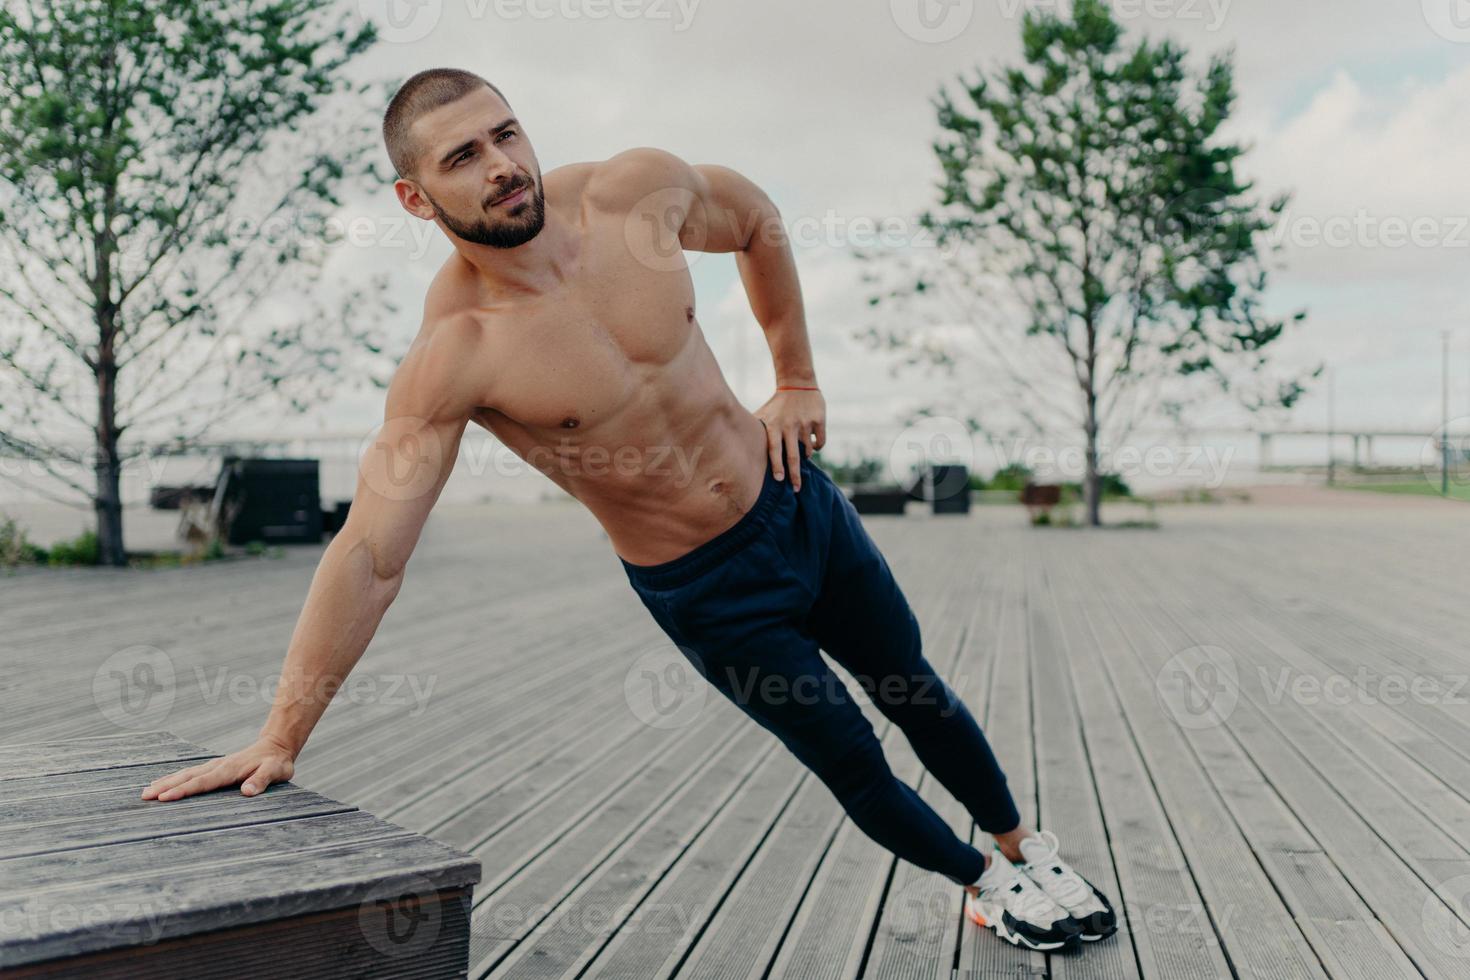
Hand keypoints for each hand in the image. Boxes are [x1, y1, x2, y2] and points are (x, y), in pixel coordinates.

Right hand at [141, 735, 296, 802]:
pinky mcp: (215, 767)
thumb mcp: (276, 771)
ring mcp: (215, 765)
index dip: (184, 791)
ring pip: (186, 774)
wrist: (277, 746)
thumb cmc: (277, 762)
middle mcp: (218, 766)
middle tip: (144, 796)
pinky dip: (175, 778)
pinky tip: (164, 783)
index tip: (165, 798)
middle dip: (166, 787)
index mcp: (229, 770)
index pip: (203, 782)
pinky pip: (191, 773)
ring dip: (166, 782)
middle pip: (187, 777)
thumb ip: (262, 780)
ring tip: (147, 791)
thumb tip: (247, 792)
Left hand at [755, 387, 825, 490]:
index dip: (777, 465)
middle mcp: (790, 426)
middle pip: (793, 456)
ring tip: (802, 452)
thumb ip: (754, 431)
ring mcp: (805, 423)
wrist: (797, 383)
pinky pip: (820, 442)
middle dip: (795, 475)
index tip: (779, 480)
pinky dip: (817, 447)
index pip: (775, 449)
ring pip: (808, 451)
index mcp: (774, 426)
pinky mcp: (819, 420)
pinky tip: (812, 444)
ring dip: (806, 456)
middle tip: (796, 489)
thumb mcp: (763, 415)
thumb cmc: (777, 404)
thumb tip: (734, 446)